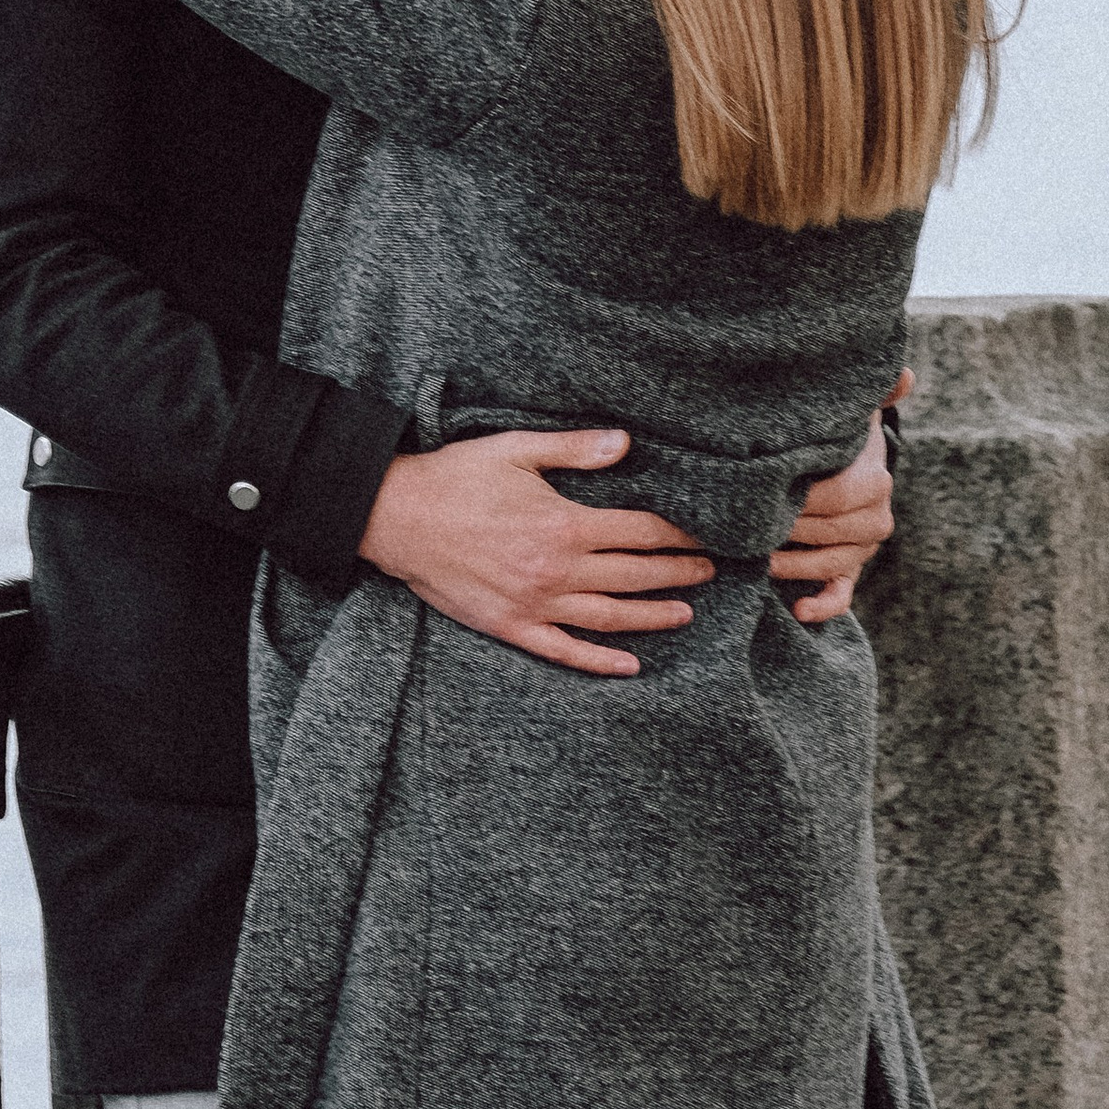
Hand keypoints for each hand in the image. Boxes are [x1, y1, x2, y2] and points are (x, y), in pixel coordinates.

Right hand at [360, 428, 713, 679]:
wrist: (397, 518)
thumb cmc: (456, 478)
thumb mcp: (516, 450)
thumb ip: (574, 449)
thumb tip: (626, 443)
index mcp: (563, 524)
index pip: (639, 531)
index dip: (677, 535)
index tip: (707, 535)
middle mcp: (556, 570)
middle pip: (633, 575)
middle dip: (677, 573)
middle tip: (710, 572)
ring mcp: (534, 604)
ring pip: (609, 617)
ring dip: (652, 617)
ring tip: (685, 614)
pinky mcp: (511, 627)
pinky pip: (564, 652)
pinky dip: (599, 662)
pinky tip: (629, 666)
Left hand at [769, 368, 910, 626]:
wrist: (845, 465)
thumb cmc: (836, 434)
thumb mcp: (850, 412)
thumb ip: (871, 393)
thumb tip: (904, 373)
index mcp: (875, 481)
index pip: (836, 496)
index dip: (799, 499)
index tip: (761, 493)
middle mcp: (876, 518)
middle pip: (827, 533)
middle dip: (786, 531)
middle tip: (744, 527)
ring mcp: (863, 549)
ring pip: (830, 565)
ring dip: (793, 566)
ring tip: (755, 558)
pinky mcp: (850, 572)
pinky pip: (841, 596)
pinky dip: (823, 607)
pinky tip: (798, 609)